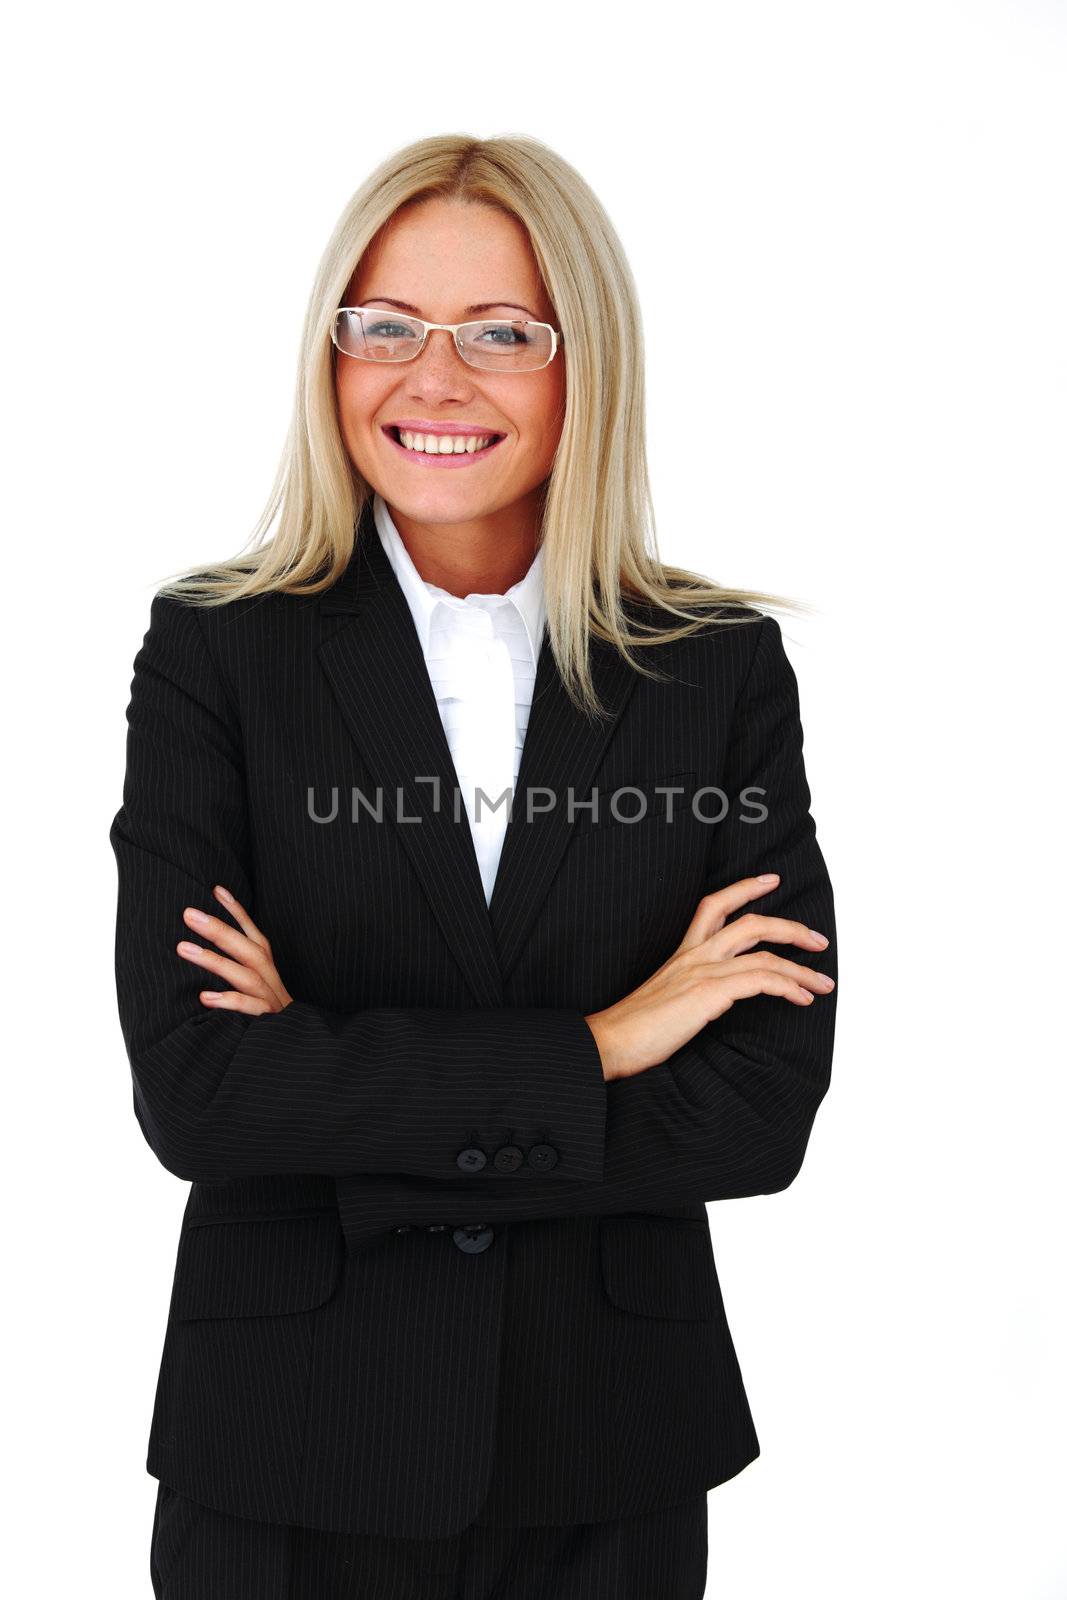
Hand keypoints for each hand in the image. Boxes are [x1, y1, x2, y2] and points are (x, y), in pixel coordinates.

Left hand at [176, 884, 292, 1015]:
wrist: (300, 1060)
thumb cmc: (270, 1026)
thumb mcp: (257, 997)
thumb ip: (239, 978)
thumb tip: (203, 958)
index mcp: (270, 975)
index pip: (255, 937)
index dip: (238, 913)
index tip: (216, 890)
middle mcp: (274, 985)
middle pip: (250, 951)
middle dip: (219, 928)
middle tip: (188, 913)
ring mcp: (274, 1005)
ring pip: (248, 976)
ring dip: (215, 960)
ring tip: (182, 948)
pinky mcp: (271, 1026)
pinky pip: (252, 1011)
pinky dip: (230, 1002)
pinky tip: (205, 998)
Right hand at [584, 872, 833, 1080]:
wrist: (609, 1042)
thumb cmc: (633, 1029)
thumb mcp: (667, 999)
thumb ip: (693, 991)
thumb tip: (717, 1000)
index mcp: (682, 954)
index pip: (714, 906)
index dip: (744, 888)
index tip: (771, 880)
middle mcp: (694, 956)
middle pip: (751, 923)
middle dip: (791, 928)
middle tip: (818, 940)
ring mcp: (702, 972)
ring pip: (765, 954)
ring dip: (802, 969)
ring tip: (824, 983)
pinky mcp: (709, 993)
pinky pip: (761, 980)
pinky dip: (788, 986)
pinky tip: (802, 999)